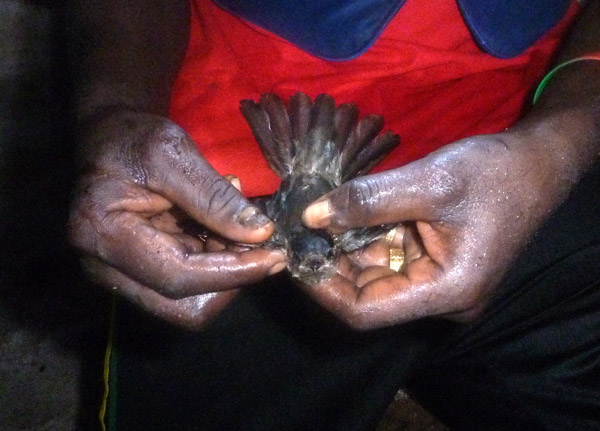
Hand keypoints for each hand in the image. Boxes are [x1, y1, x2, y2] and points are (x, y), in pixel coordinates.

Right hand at [69, 110, 284, 328]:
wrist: (105, 140)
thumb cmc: (132, 139)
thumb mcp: (174, 154)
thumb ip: (215, 198)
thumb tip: (261, 234)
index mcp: (105, 236)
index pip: (178, 277)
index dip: (232, 272)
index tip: (274, 258)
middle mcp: (106, 268)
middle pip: (183, 307)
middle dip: (229, 278)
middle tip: (256, 241)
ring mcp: (120, 275)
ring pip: (190, 300)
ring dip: (224, 267)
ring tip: (233, 219)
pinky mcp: (138, 272)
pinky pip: (187, 281)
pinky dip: (213, 259)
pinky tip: (218, 222)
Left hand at [302, 132, 567, 329]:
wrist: (536, 163)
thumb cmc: (493, 173)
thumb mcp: (429, 182)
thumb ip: (367, 201)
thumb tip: (309, 216)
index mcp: (447, 291)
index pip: (366, 311)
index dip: (323, 290)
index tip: (292, 258)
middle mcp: (439, 297)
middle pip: (366, 295)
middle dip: (328, 265)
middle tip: (294, 235)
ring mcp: (435, 281)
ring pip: (372, 274)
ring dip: (341, 249)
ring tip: (309, 221)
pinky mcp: (431, 262)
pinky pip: (386, 257)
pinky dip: (360, 238)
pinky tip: (337, 216)